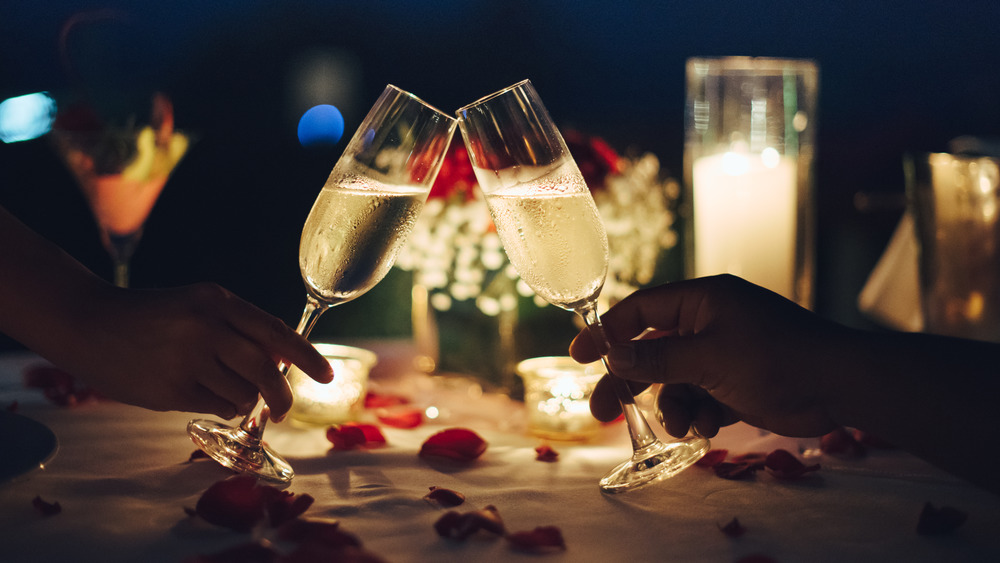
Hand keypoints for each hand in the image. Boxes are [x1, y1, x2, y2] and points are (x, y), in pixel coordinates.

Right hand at [62, 283, 331, 419]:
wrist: (89, 323)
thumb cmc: (154, 316)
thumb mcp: (200, 305)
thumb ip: (241, 329)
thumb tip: (286, 360)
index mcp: (217, 302)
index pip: (276, 332)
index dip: (307, 357)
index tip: (326, 375)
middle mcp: (206, 329)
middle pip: (265, 371)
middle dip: (282, 395)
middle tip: (285, 407)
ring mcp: (187, 362)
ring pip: (243, 395)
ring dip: (244, 400)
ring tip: (220, 386)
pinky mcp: (170, 391)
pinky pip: (216, 408)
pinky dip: (218, 405)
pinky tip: (196, 390)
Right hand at [569, 275, 846, 438]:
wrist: (839, 386)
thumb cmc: (776, 358)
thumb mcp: (708, 357)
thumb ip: (656, 357)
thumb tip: (612, 357)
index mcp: (702, 299)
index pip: (640, 309)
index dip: (607, 331)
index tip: (578, 355)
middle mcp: (709, 322)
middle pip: (651, 349)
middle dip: (630, 382)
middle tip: (601, 412)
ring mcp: (723, 352)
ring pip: (674, 380)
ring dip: (672, 405)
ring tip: (684, 424)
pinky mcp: (736, 381)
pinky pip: (699, 396)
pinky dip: (697, 412)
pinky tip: (707, 426)